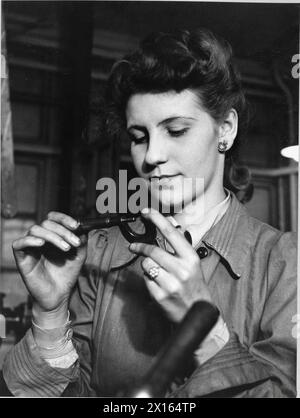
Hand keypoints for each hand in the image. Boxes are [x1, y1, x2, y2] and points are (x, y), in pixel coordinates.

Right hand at [12, 212, 86, 324]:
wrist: (58, 295)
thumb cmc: (66, 275)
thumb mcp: (78, 256)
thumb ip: (81, 242)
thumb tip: (83, 228)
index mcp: (52, 235)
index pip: (53, 218)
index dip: (64, 218)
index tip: (76, 225)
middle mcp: (40, 238)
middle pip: (46, 223)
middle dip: (63, 231)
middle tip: (75, 242)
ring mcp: (30, 247)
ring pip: (35, 230)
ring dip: (53, 236)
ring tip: (66, 248)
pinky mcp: (21, 258)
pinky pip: (19, 244)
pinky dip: (30, 240)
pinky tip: (42, 244)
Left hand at [129, 208, 212, 322]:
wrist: (198, 314)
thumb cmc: (195, 286)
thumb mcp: (192, 264)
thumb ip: (180, 247)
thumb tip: (166, 225)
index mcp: (191, 258)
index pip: (171, 232)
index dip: (156, 219)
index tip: (146, 212)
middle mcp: (182, 269)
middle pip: (152, 250)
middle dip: (140, 247)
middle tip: (135, 246)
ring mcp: (170, 283)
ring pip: (146, 264)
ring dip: (146, 265)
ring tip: (156, 272)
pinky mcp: (160, 296)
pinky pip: (145, 279)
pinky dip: (147, 279)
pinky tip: (157, 283)